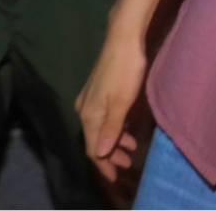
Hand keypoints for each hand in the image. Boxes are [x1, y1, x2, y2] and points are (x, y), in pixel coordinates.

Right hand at [76, 29, 146, 180]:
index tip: (115, 177)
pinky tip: (126, 129)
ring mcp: (90, 99)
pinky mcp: (98, 90)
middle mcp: (84, 109)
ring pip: (99, 129)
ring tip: (130, 150)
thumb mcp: (121, 102)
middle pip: (95, 140)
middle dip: (110, 155)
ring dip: (114, 142)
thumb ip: (110, 128)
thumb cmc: (125, 71)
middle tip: (127, 165)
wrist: (123, 38)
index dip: (103, 164)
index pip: (92, 148)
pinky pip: (103, 118)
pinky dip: (114, 128)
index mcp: (89, 115)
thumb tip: (99, 154)